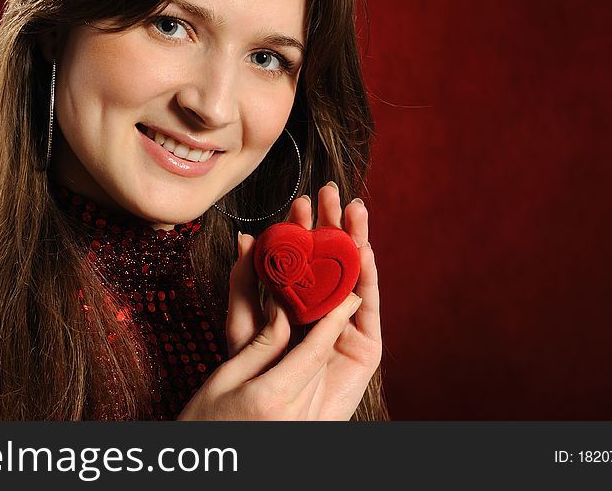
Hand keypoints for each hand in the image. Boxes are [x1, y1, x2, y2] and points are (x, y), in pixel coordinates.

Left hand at [177, 182, 381, 419]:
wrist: (277, 418)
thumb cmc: (256, 375)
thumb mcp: (242, 324)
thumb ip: (244, 283)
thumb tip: (246, 238)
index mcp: (299, 298)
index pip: (304, 254)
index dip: (304, 227)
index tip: (300, 201)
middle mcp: (326, 306)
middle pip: (333, 258)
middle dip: (333, 223)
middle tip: (332, 192)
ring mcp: (348, 324)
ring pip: (355, 275)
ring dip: (356, 240)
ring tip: (354, 211)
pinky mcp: (366, 345)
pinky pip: (368, 307)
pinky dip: (369, 277)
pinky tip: (365, 252)